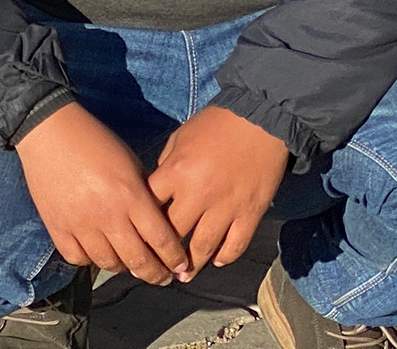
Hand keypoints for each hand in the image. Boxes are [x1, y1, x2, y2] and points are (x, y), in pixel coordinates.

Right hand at [15, 102, 190, 285]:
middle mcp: (108, 215)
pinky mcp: (57, 227)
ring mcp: (80, 224)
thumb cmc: (94, 140)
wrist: (48, 129)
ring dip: (123, 267)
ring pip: (109, 264)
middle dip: (156, 274)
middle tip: (162, 277)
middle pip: (138, 262)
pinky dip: (89, 259)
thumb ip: (144, 194)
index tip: (181, 267)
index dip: (175, 259)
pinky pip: (78, 258)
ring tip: (129, 264)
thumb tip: (156, 224)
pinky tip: (96, 251)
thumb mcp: (130, 162)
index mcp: (130, 195)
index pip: (162, 240)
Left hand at [148, 105, 287, 272]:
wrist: (258, 120)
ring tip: (184, 276)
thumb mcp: (179, 138)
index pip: (151, 205)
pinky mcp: (249, 214)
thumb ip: (167, 165)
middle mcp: (198, 195)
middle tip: (159, 265)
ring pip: (204, 246)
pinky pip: (235, 245)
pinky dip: (225, 257)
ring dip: (193, 264)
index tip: (138, 234)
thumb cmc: (214, 124)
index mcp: (176, 172)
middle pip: (175, 232)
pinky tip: (217, 261)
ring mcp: (226, 208)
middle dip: (165, 251)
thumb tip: (161, 190)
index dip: (143, 220)